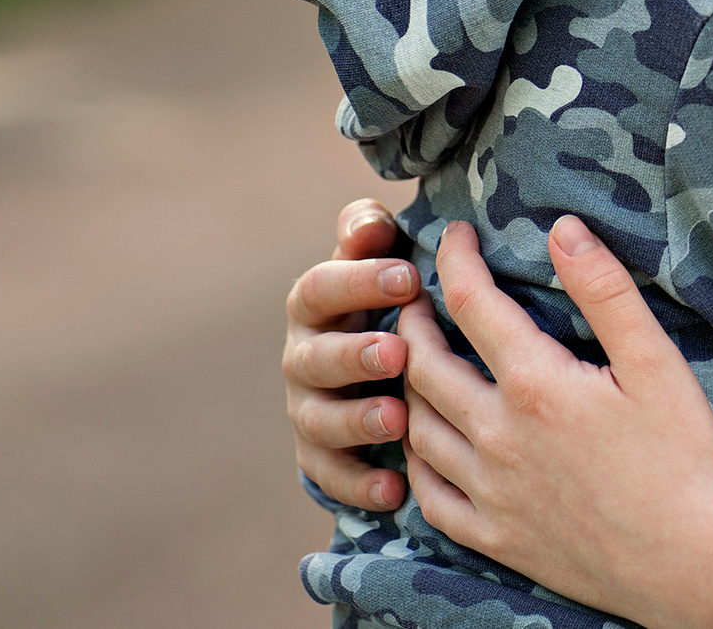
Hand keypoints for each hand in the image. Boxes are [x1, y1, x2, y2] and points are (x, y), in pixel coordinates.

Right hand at [283, 198, 419, 511]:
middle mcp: (303, 357)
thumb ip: (370, 234)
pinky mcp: (321, 456)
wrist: (378, 362)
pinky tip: (396, 488)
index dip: (360, 283)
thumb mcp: (381, 256)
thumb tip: (369, 224)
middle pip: (315, 358)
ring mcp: (309, 409)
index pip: (322, 289)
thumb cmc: (391, 294)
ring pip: (320, 420)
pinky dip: (359, 483)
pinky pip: (331, 476)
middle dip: (353, 355)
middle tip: (397, 352)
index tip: (409, 277)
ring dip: (356, 421)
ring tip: (397, 419)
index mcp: (316, 305)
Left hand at [399, 218, 712, 628]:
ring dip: (408, 384)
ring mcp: (489, 491)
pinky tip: (427, 442)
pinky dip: (415, 458)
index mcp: (537, 385)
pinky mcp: (492, 535)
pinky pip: (427, 493)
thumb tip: (563, 229)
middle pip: (425, 363)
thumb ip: (605, 291)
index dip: (456, 259)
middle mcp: (498, 436)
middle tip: (418, 295)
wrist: (689, 562)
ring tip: (419, 360)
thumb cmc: (683, 458)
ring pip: (417, 426)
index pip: (473, 303)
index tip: (454, 234)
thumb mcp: (657, 363)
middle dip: (414, 319)